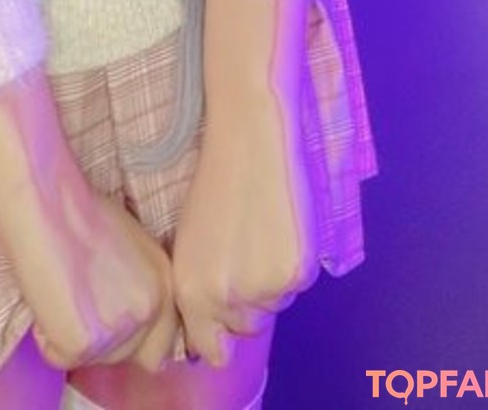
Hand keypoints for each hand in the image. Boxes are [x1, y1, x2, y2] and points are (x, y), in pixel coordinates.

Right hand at [25, 180, 176, 372]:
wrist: (47, 205)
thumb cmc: (77, 213)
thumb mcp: (131, 248)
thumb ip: (139, 285)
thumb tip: (125, 313)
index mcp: (166, 285)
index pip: (161, 344)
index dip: (132, 340)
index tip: (108, 330)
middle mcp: (150, 311)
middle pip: (128, 357)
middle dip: (103, 342)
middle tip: (78, 308)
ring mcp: (119, 331)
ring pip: (94, 360)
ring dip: (74, 338)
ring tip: (61, 292)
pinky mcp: (83, 344)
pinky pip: (59, 357)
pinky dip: (46, 337)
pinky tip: (46, 298)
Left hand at [171, 85, 319, 366]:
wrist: (250, 138)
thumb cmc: (216, 181)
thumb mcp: (191, 241)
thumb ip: (199, 289)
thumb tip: (214, 330)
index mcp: (191, 291)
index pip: (211, 350)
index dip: (220, 337)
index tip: (225, 322)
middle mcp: (223, 299)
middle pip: (246, 327)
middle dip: (247, 302)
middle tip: (246, 253)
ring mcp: (261, 289)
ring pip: (274, 304)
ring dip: (270, 280)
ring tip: (261, 230)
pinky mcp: (295, 273)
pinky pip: (296, 285)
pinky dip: (292, 264)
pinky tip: (280, 226)